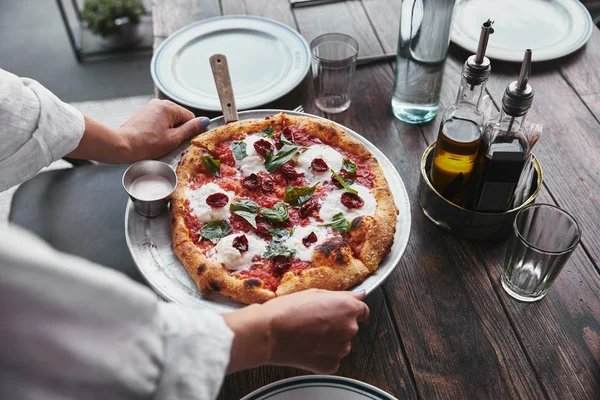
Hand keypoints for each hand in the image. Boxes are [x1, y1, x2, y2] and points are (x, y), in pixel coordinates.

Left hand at [69, 99, 209, 162]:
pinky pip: (160, 121)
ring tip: (159, 142)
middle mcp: (160, 103)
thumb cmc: (146, 144)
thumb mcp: (173, 139)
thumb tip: (205, 121)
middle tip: (169, 143)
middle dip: (178, 131)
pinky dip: (160, 130)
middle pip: (180, 118)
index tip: (182, 141)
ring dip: (169, 131)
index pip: (190, 117)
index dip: (189, 131)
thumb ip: (191, 129)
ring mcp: (151, 107)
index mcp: (169, 106)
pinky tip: (153, 139)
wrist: (123, 145)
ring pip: (170, 120)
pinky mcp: (144, 114)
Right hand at [223, 289, 368, 373]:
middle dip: (337, 324)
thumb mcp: (315, 293)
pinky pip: (332, 358)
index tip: (339, 312)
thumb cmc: (287, 310)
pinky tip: (307, 346)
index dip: (349, 310)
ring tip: (308, 333)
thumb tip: (360, 295)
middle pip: (350, 327)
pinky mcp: (331, 365)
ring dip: (330, 340)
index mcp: (348, 308)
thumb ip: (342, 295)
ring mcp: (341, 349)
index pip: (362, 310)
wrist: (269, 332)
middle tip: (315, 321)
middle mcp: (349, 328)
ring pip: (340, 343)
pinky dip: (322, 354)